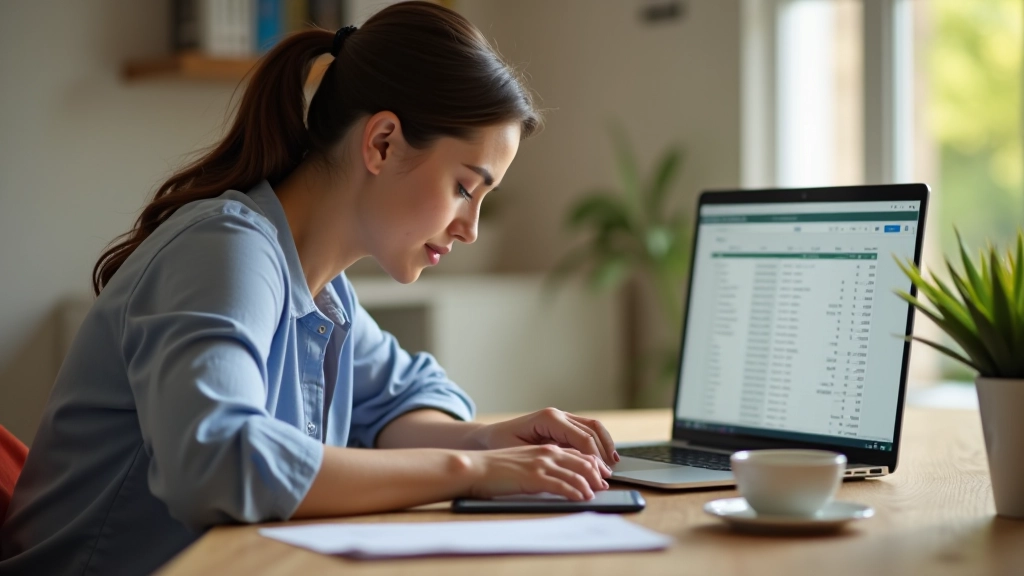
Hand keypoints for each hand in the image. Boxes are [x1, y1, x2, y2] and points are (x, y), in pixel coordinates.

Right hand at [463, 445, 609, 500]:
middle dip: (597, 474)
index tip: (600, 474)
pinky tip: (581, 498)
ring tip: (597, 493)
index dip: (593, 463)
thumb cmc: (496, 468)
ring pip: (576, 473)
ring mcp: (541, 464)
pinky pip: (562, 485)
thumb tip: (557, 475)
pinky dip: (576, 492)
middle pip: (582, 461)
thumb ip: (541, 464)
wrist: (475, 467)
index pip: (577, 452)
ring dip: (590, 484)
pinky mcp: (534, 477)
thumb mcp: (523, 460)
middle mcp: (546, 452)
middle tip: (605, 485)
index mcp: (544, 447)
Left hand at [475, 407, 618, 467]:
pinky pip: (586, 431)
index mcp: (549, 418)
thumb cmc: (500, 444)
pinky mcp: (563, 425)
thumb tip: (569, 464)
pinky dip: (598, 443)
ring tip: (613, 464)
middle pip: (591, 430)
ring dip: (605, 444)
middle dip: (603, 451)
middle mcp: (558, 414)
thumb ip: (545, 456)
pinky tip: (603, 457)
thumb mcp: (519, 451)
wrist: (489, 437)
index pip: (580, 436)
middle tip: (609, 472)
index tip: (600, 473)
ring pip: (593, 427)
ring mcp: (561, 417)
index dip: (593, 456)